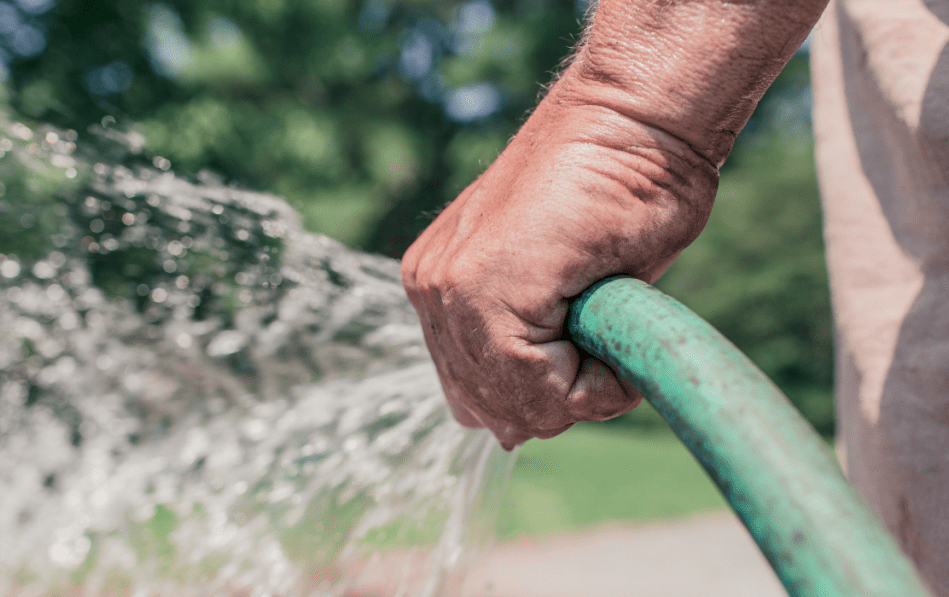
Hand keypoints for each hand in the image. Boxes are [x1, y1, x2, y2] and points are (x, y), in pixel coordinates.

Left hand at [401, 68, 718, 449]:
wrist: (637, 119)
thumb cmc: (620, 191)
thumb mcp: (565, 290)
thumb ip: (528, 350)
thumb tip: (507, 434)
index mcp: (442, 287)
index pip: (479, 396)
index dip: (551, 396)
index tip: (596, 346)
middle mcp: (431, 290)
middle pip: (491, 410)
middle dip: (559, 399)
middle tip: (605, 338)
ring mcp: (447, 287)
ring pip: (513, 406)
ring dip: (578, 389)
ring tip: (609, 326)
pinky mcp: (480, 286)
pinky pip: (536, 385)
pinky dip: (593, 383)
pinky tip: (611, 325)